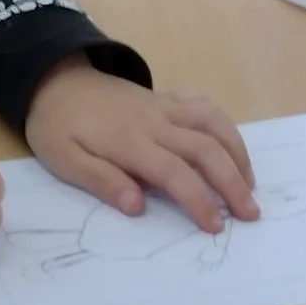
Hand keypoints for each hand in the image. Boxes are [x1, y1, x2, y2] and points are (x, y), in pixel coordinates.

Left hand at [24, 61, 256, 237]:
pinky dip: (224, 126)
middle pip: (206, 149)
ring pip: (213, 123)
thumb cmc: (57, 127)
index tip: (216, 225)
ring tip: (250, 183)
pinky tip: (229, 148)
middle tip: (251, 212)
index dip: (199, 200)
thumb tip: (137, 206)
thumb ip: (101, 181)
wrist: (54, 79)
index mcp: (128, 142)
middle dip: (233, 182)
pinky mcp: (165, 98)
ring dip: (237, 153)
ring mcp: (163, 106)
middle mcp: (154, 121)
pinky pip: (204, 106)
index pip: (174, 173)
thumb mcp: (64, 160)